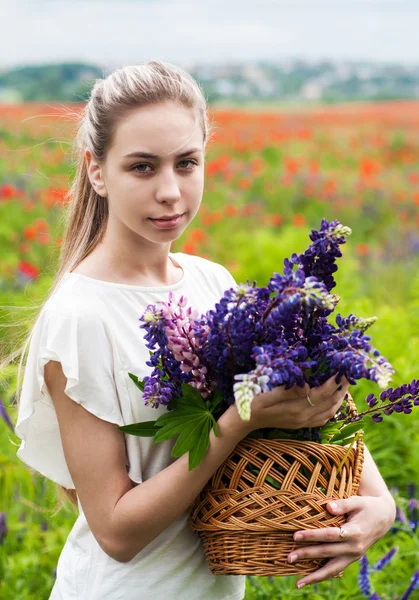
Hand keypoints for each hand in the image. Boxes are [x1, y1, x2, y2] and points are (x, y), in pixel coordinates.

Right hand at [220, 372, 350, 438]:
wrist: (241, 422)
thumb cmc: (250, 403)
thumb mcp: (265, 393)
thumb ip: (288, 391)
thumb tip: (308, 386)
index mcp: (296, 408)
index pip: (323, 393)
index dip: (335, 381)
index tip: (342, 368)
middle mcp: (302, 417)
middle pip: (330, 403)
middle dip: (342, 388)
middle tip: (349, 372)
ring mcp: (301, 422)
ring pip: (329, 412)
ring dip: (339, 398)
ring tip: (344, 383)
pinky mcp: (299, 424)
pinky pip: (322, 419)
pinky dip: (332, 409)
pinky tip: (332, 400)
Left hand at [287, 494, 396, 588]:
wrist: (383, 518)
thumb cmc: (367, 506)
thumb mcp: (357, 501)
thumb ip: (343, 504)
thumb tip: (328, 506)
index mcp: (354, 532)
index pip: (329, 535)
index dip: (312, 536)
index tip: (295, 536)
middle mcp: (354, 548)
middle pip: (327, 553)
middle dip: (307, 555)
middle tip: (289, 557)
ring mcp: (353, 556)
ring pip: (332, 570)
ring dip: (314, 576)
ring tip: (298, 583)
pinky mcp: (351, 559)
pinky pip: (336, 570)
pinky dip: (322, 576)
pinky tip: (308, 580)